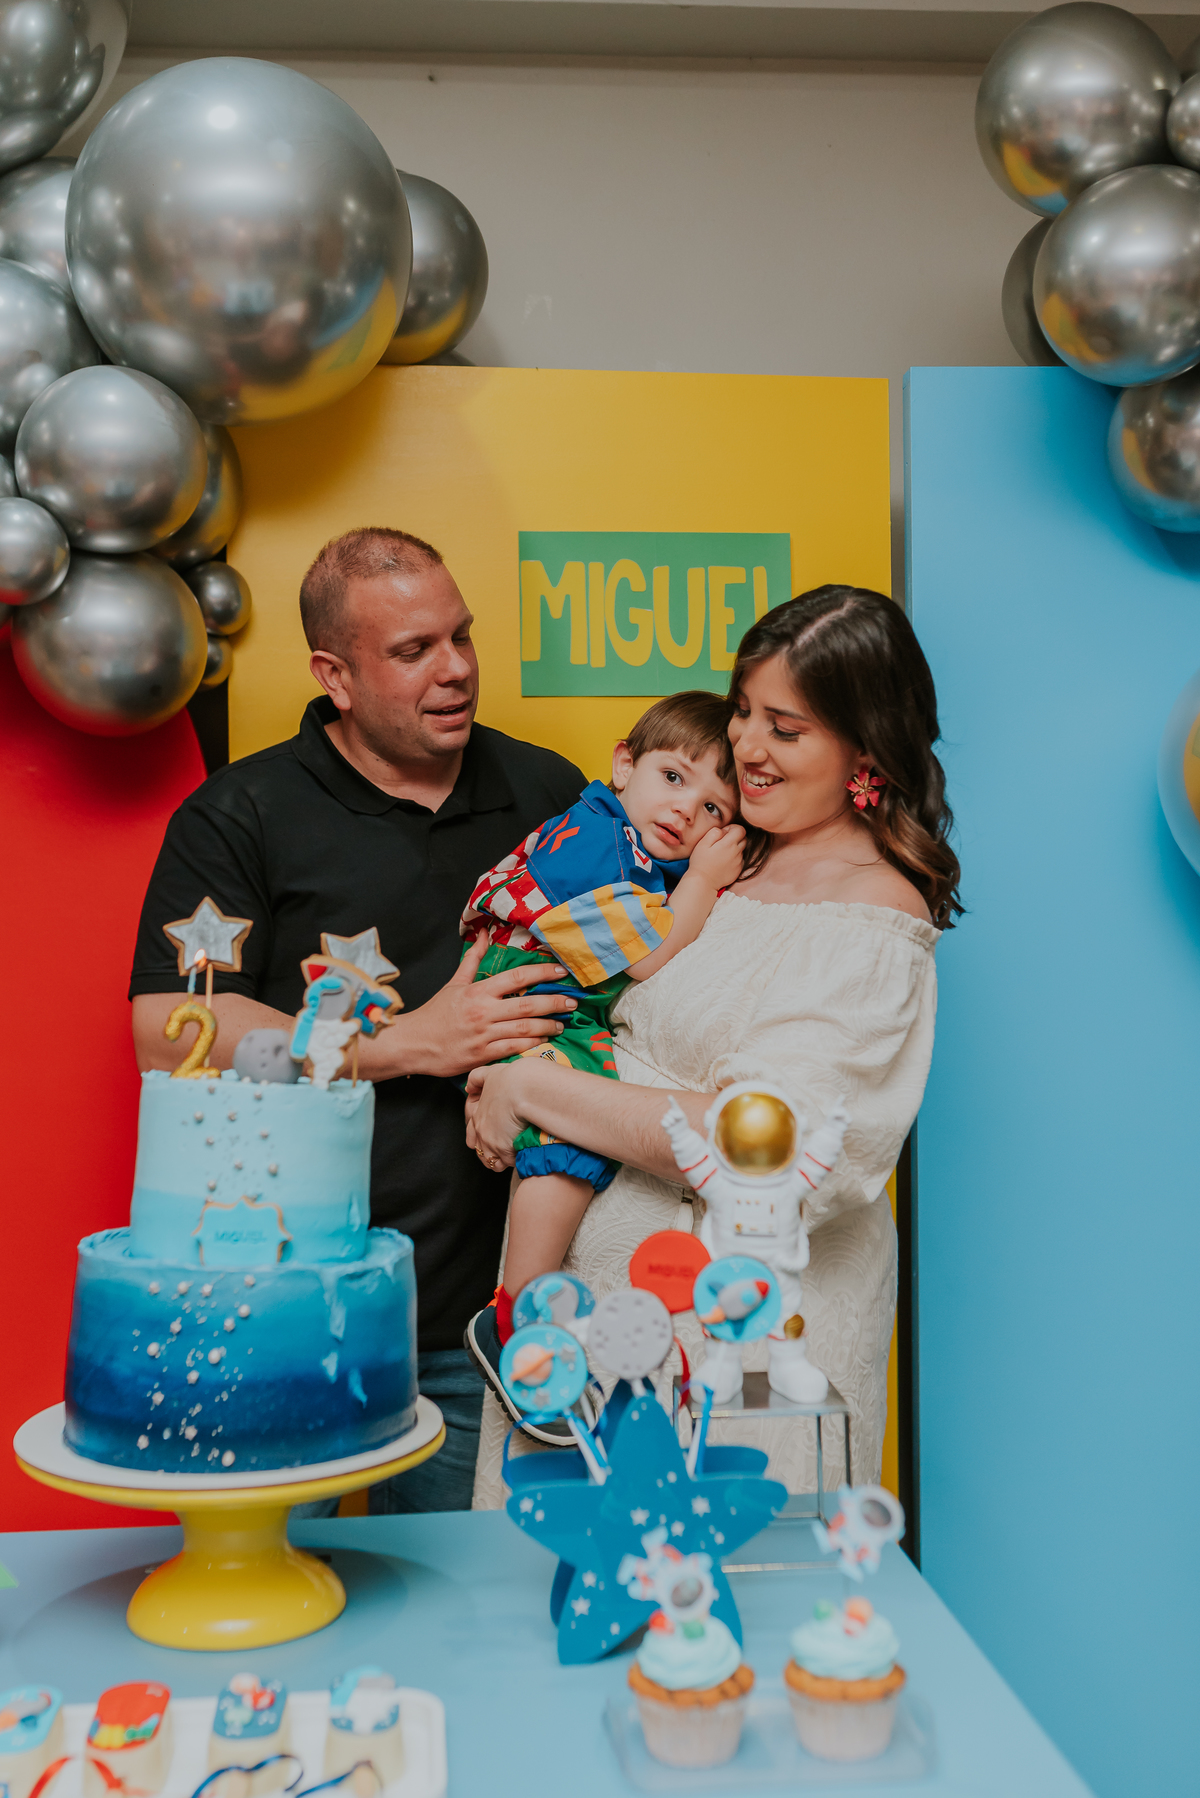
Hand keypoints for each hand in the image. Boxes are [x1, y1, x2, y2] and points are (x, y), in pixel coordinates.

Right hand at [392, 938, 577, 1078]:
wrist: (414, 1043)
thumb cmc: (436, 1014)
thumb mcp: (454, 983)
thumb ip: (472, 959)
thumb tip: (484, 934)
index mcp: (478, 991)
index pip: (516, 977)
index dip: (542, 973)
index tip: (561, 972)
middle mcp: (483, 1011)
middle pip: (527, 1004)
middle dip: (554, 1002)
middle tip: (572, 1002)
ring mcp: (484, 1035)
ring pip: (525, 1029)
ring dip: (548, 1026)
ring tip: (562, 1024)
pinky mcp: (483, 1055)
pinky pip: (514, 1049)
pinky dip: (532, 1045)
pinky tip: (543, 1041)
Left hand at [465, 1062, 525, 1167]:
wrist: (525, 1088)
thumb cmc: (511, 1079)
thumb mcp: (489, 1073)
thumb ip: (476, 1078)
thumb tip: (468, 1087)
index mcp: (477, 1115)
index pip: (472, 1134)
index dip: (480, 1137)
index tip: (492, 1136)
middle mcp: (481, 1132)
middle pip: (480, 1151)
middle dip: (490, 1152)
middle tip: (503, 1148)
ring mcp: (492, 1143)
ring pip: (493, 1161)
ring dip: (501, 1159)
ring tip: (513, 1155)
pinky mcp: (506, 1151)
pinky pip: (509, 1163)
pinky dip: (515, 1160)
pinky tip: (522, 1154)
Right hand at [660, 1098, 694, 1147]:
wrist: (681, 1133)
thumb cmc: (683, 1124)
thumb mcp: (682, 1118)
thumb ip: (678, 1114)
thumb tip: (670, 1115)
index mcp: (676, 1110)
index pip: (673, 1104)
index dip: (671, 1100)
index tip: (669, 1096)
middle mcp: (670, 1113)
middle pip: (670, 1112)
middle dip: (674, 1117)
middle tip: (677, 1121)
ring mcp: (666, 1118)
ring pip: (666, 1116)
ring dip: (671, 1121)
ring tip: (674, 1124)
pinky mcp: (663, 1123)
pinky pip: (663, 1122)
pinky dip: (667, 1125)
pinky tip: (670, 1126)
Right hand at [686, 822, 744, 890]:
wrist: (704, 882)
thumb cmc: (701, 862)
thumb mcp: (703, 843)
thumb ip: (715, 832)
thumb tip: (724, 830)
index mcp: (729, 844)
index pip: (741, 830)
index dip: (733, 828)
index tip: (724, 832)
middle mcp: (737, 852)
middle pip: (744, 839)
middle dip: (735, 837)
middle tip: (722, 842)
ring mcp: (739, 862)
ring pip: (741, 849)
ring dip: (734, 848)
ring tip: (721, 853)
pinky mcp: (738, 870)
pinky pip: (740, 860)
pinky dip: (734, 858)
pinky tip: (723, 862)